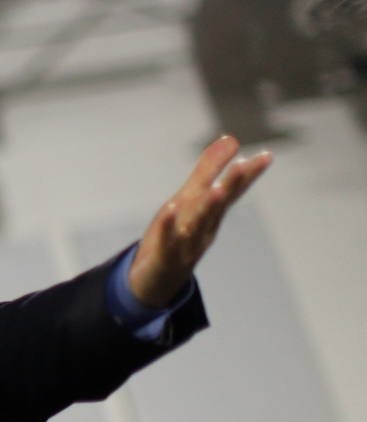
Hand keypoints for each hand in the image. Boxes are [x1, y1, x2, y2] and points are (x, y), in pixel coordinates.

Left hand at [129, 136, 272, 307]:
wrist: (156, 283)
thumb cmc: (176, 236)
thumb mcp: (189, 200)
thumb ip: (208, 170)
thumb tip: (231, 138)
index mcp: (211, 214)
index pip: (232, 192)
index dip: (248, 175)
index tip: (266, 155)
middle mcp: (203, 228)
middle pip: (218, 205)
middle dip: (231, 186)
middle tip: (244, 164)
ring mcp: (185, 245)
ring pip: (198, 224)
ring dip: (208, 207)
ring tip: (217, 189)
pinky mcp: (163, 257)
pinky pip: (166, 241)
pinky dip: (168, 226)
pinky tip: (169, 208)